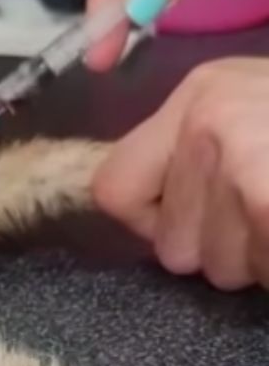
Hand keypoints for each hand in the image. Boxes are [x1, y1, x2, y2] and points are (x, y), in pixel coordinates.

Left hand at [93, 58, 268, 289]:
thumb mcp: (260, 111)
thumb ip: (197, 154)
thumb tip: (155, 212)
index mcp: (198, 95)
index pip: (112, 190)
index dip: (150, 220)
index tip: (199, 212)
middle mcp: (206, 121)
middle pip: (169, 245)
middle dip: (220, 246)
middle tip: (265, 212)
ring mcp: (239, 157)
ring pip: (214, 267)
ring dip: (256, 258)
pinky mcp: (265, 196)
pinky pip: (256, 270)